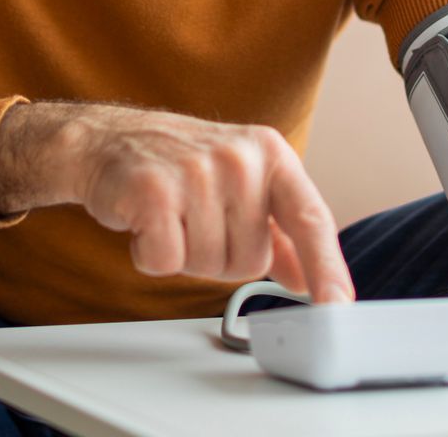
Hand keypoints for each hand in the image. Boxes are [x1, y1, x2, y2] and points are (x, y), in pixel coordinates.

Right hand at [0, 101, 354, 302]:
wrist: (110, 139)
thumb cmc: (181, 165)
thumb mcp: (242, 186)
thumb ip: (279, 234)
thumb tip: (307, 278)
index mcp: (270, 153)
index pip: (310, 218)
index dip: (327, 268)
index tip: (337, 306)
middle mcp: (239, 158)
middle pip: (251, 260)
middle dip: (221, 256)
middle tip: (195, 220)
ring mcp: (197, 171)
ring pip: (209, 264)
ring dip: (185, 255)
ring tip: (171, 216)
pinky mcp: (154, 190)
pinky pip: (167, 262)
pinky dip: (152, 255)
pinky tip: (146, 223)